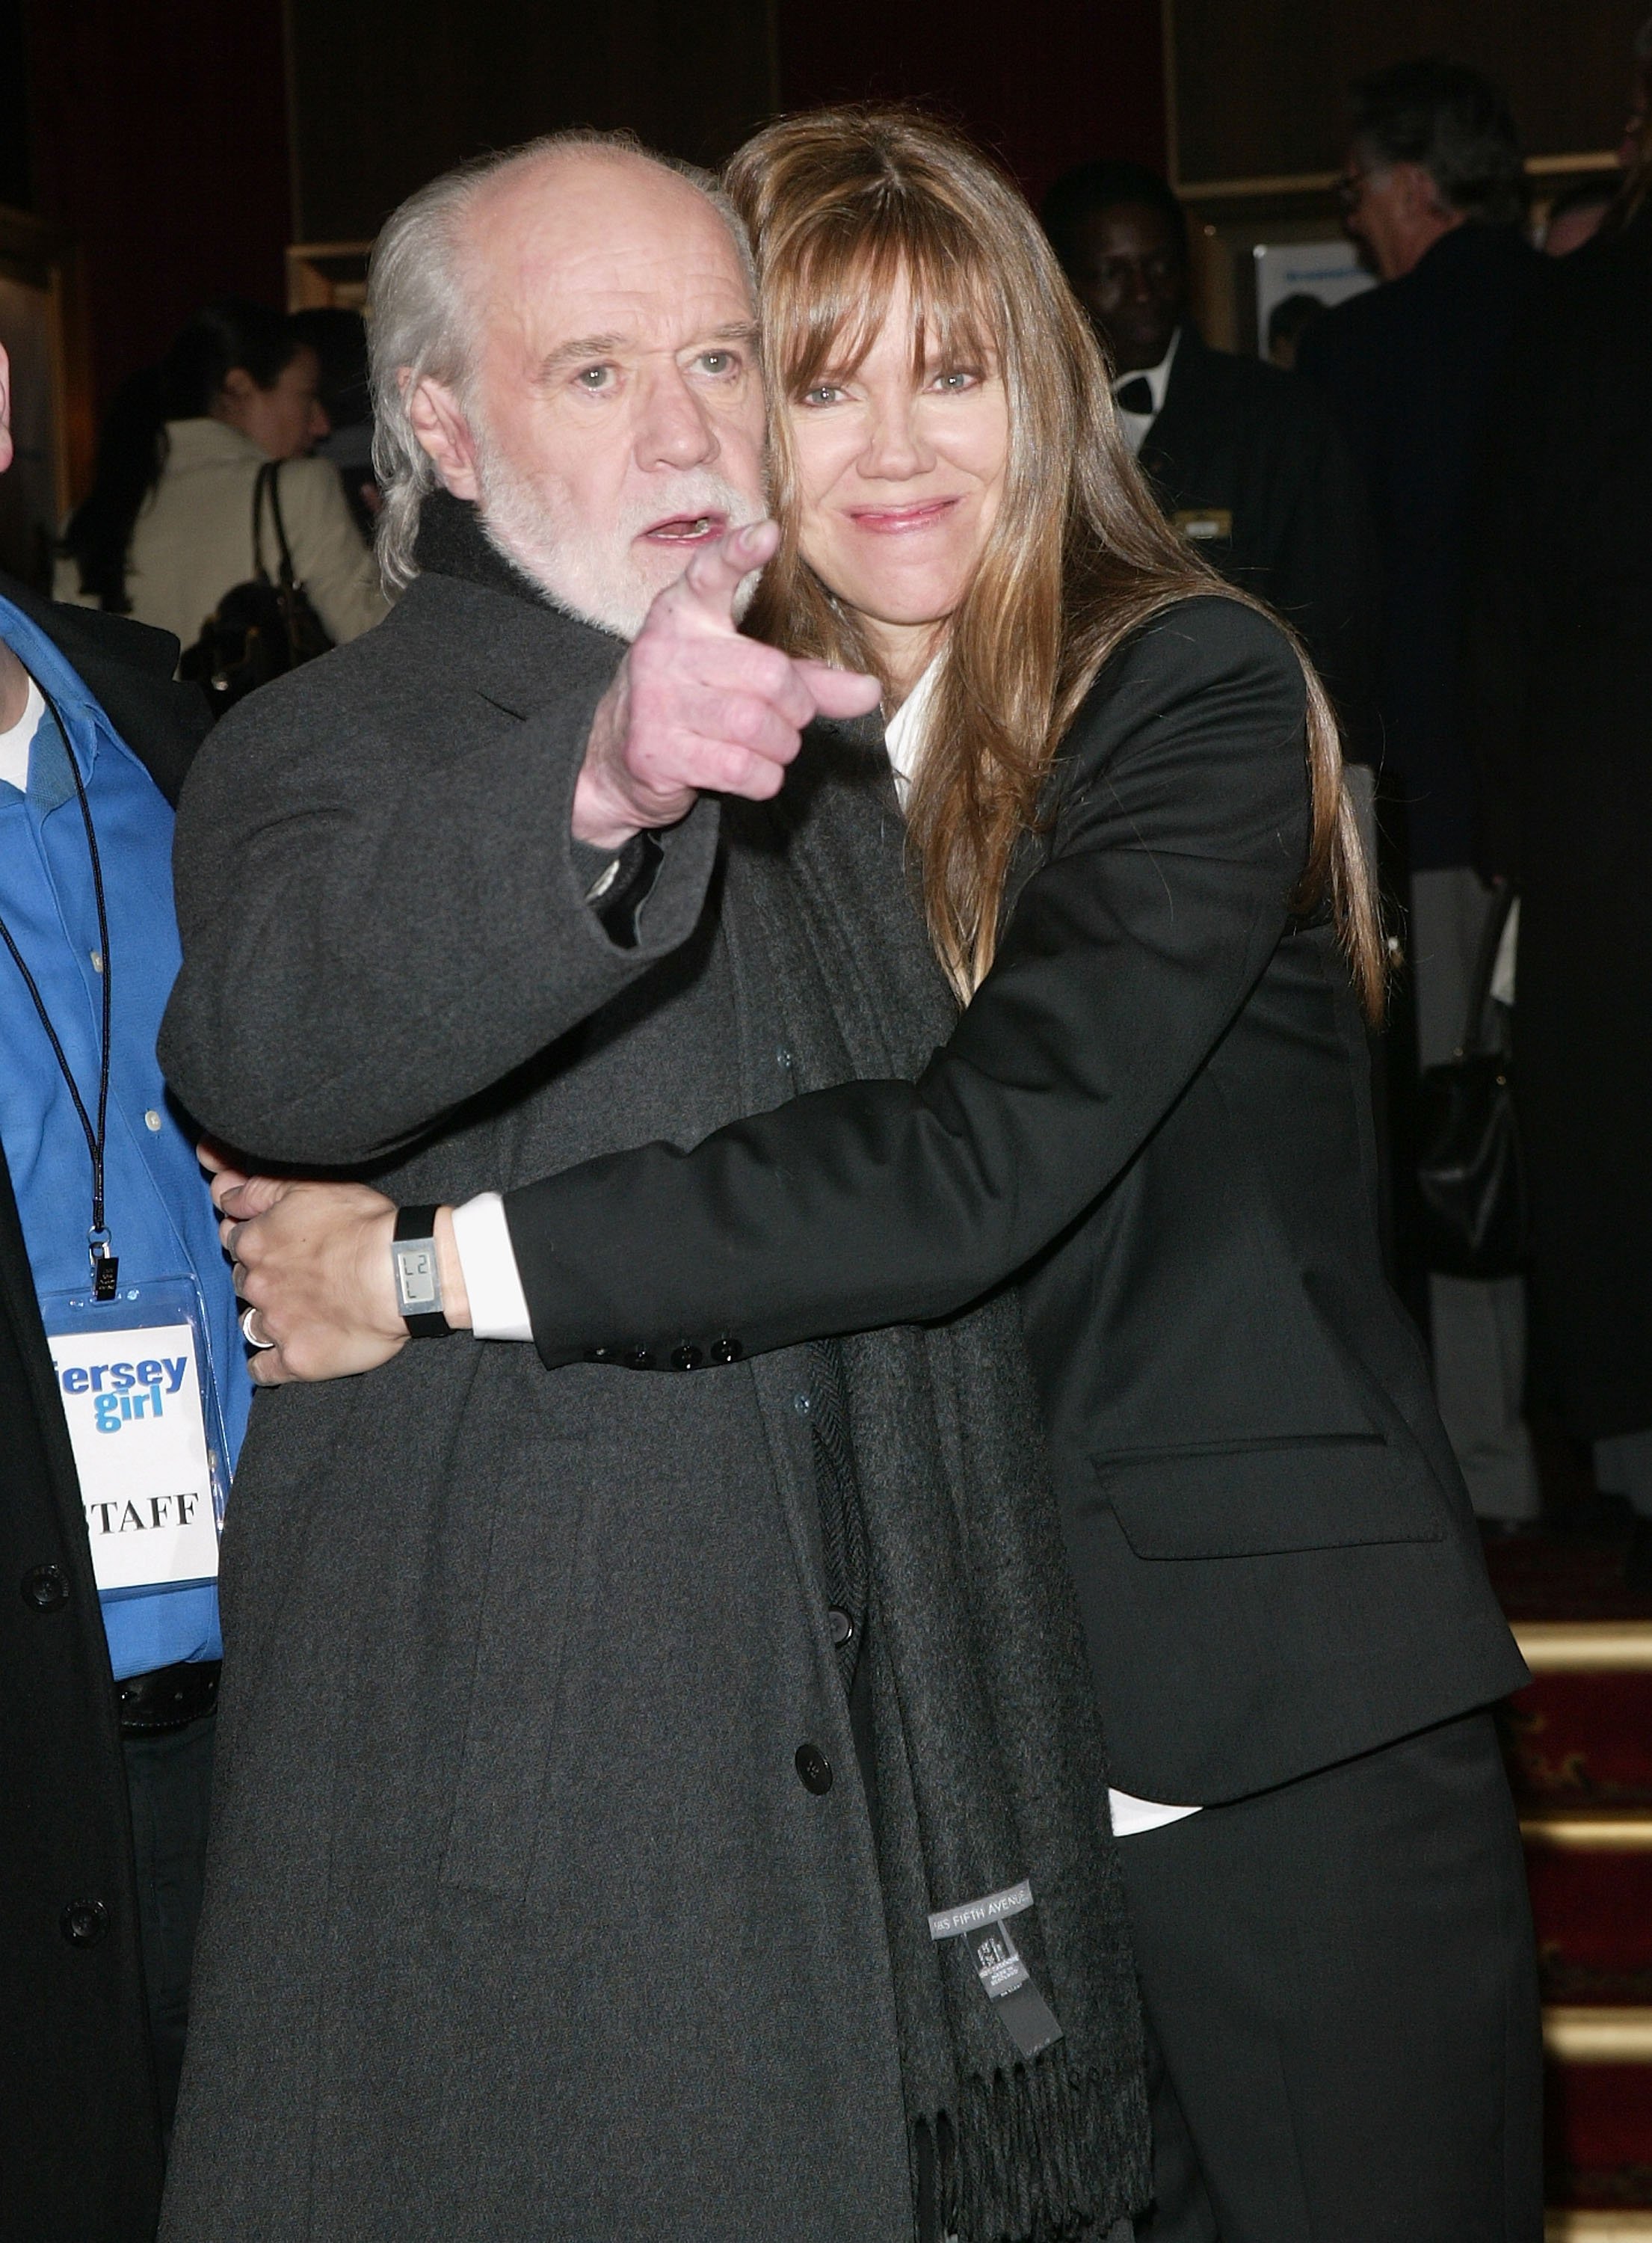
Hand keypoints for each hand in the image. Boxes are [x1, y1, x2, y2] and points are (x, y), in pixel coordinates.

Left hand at [213, 1170, 423, 1386]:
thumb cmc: (363, 1226)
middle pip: (244, 1283)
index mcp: (256, 1242)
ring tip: (296, 1314)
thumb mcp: (309, 1186)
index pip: (236, 1241)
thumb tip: (222, 1192)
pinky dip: (267, 1364)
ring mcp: (274, 1324)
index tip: (277, 1243)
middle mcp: (257, 1284)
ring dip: (266, 1319)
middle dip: (262, 1279)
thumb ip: (258, 1189)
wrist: (398, 1275)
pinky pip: (264, 1369)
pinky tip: (280, 1357)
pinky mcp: (296, 1359)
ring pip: (251, 1324)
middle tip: (295, 1276)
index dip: (257, 1241)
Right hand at [571, 518, 882, 849]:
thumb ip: (807, 679)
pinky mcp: (656, 751)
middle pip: (771, 676)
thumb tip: (870, 691)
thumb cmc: (694, 704)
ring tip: (768, 747)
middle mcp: (665, 649)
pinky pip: (741, 767)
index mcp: (685, 613)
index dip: (739, 554)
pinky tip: (750, 771)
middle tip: (789, 719)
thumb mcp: (743, 677)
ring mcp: (656, 701)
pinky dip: (763, 777)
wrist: (616, 758)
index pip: (710, 573)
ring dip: (782, 747)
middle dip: (797, 709)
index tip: (768, 534)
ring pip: (758, 726)